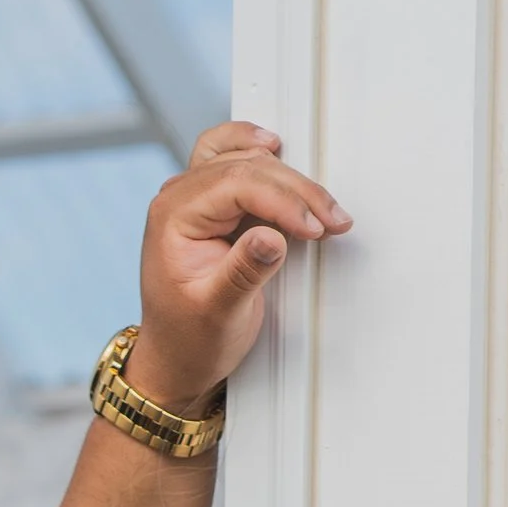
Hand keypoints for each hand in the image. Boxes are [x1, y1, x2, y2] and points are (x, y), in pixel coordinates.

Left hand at [129, 122, 351, 415]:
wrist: (175, 359)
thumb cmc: (190, 340)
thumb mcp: (219, 314)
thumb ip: (243, 273)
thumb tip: (272, 237)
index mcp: (173, 217)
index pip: (237, 184)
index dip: (283, 201)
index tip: (316, 228)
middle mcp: (179, 198)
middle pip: (248, 167)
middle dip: (297, 192)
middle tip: (334, 221)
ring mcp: (193, 197)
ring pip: (247, 159)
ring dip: (290, 178)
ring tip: (323, 208)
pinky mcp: (209, 205)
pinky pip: (232, 159)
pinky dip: (259, 155)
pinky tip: (276, 147)